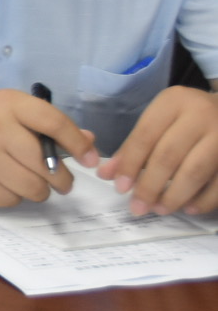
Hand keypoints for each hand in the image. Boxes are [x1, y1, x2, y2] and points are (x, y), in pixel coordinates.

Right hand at [0, 89, 95, 205]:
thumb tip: (88, 143)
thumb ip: (48, 124)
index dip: (77, 144)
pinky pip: (9, 199)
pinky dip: (14, 196)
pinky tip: (6, 184)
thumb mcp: (11, 110)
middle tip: (62, 182)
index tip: (89, 160)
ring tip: (33, 183)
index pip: (53, 123)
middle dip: (62, 179)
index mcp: (7, 104)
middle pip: (45, 164)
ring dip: (39, 190)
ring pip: (31, 187)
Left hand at [98, 86, 217, 214]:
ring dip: (175, 196)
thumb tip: (107, 174)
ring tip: (159, 209)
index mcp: (174, 102)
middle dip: (150, 185)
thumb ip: (133, 146)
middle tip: (138, 207)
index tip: (120, 188)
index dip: (129, 164)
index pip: (145, 136)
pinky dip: (204, 200)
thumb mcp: (159, 120)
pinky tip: (189, 208)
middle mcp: (201, 115)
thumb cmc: (185, 118)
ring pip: (195, 171)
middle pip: (169, 155)